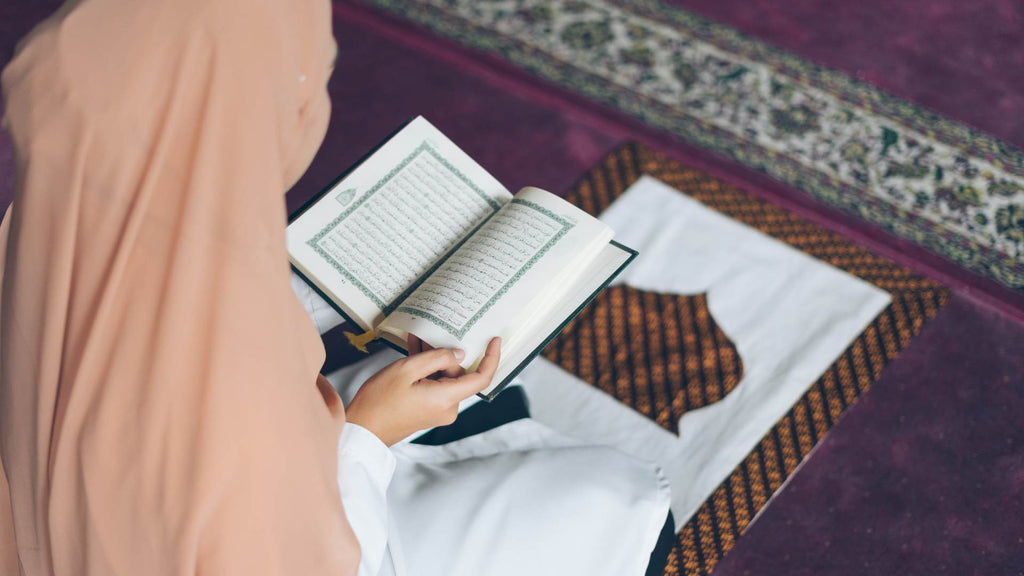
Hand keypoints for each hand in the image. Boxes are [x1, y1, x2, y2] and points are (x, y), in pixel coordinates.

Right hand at [344, 335, 501, 445]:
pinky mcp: (427, 410)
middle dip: (446, 353)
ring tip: (418, 337)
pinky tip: (415, 349)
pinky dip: (426, 370)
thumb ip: (436, 358)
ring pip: (444, 377)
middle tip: (432, 332)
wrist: (361, 430)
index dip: (492, 358)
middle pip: (458, 373)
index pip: (481, 378)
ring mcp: (437, 410)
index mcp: (446, 399)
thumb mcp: (407, 370)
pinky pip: (434, 385)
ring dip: (432, 359)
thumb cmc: (379, 401)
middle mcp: (447, 408)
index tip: (495, 340)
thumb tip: (459, 353)